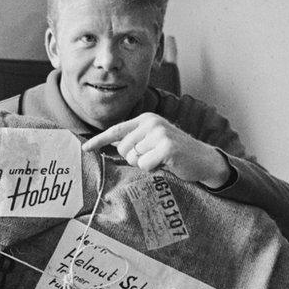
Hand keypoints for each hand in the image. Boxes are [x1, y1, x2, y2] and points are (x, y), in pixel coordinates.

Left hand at [81, 113, 231, 187]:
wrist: (203, 159)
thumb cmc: (174, 153)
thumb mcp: (152, 141)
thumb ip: (133, 140)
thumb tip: (109, 143)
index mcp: (146, 119)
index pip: (116, 130)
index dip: (99, 140)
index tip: (85, 149)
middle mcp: (152, 122)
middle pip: (123, 149)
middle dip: (134, 159)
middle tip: (152, 158)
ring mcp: (160, 133)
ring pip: (134, 158)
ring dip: (145, 165)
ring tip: (161, 160)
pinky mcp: (167, 147)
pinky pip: (145, 165)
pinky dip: (153, 169)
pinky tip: (167, 164)